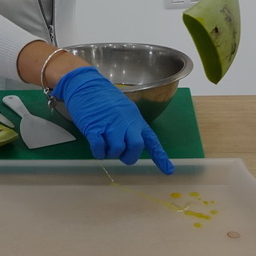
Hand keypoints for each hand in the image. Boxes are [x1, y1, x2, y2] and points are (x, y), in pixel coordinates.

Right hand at [52, 67, 174, 174]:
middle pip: (136, 148)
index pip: (151, 140)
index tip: (168, 171)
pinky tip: (96, 146)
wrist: (86, 84)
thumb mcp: (124, 109)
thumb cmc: (104, 97)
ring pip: (117, 150)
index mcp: (135, 119)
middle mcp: (126, 122)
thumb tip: (127, 145)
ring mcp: (110, 125)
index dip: (160, 157)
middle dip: (128, 156)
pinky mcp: (94, 128)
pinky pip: (100, 148)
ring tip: (104, 145)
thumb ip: (129, 126)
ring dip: (110, 154)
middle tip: (119, 154)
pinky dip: (99, 152)